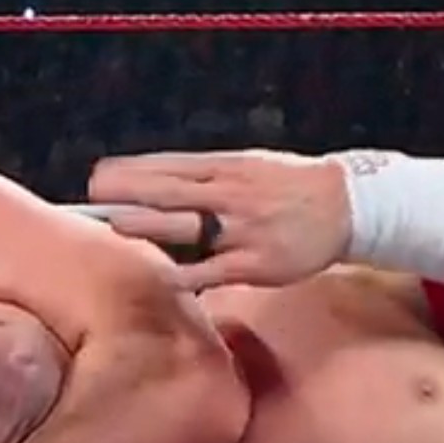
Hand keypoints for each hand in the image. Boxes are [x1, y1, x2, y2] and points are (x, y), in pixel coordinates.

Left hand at [90, 149, 350, 290]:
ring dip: (152, 223)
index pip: (173, 165)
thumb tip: (158, 181)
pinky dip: (191, 275)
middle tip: (95, 192)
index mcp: (230, 167)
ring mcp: (244, 230)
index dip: (135, 170)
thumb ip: (208, 175)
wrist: (348, 206)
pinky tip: (167, 278)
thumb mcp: (251, 165)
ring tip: (119, 222)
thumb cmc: (291, 185)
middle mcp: (233, 195)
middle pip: (174, 191)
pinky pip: (216, 270)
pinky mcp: (256, 263)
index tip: (101, 174)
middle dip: (132, 190)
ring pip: (190, 226)